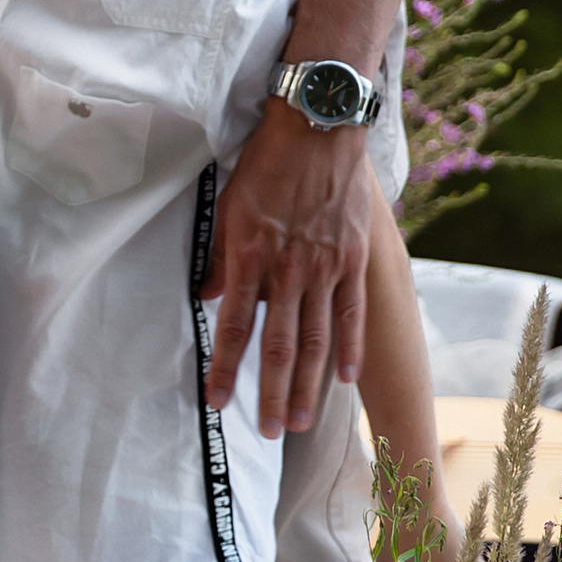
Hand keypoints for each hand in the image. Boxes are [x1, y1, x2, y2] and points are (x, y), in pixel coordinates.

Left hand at [203, 104, 373, 436]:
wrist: (318, 128)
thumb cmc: (266, 164)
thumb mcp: (228, 207)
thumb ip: (219, 257)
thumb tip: (208, 299)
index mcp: (251, 257)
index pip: (235, 327)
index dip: (226, 369)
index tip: (218, 402)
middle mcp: (289, 269)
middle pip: (278, 346)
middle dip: (271, 394)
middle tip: (267, 433)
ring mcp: (325, 267)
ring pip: (316, 340)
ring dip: (307, 385)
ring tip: (299, 422)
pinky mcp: (353, 259)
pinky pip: (351, 314)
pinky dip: (348, 349)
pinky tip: (345, 379)